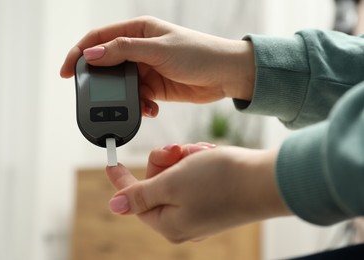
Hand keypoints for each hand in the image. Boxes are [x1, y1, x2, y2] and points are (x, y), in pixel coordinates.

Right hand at [60, 16, 254, 116]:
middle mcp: (140, 48)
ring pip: (123, 85)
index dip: (80, 53)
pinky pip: (138, 97)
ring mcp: (147, 68)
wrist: (226, 75)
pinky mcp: (155, 86)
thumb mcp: (159, 49)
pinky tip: (151, 109)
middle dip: (102, 81)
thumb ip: (124, 52)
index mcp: (138, 31)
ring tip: (139, 104)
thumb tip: (91, 55)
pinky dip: (141, 105)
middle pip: (108, 64)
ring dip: (125, 98)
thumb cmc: (198, 54)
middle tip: (97, 97)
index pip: (100, 39)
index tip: (67, 71)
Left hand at [106, 144, 290, 242]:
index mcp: (168, 223)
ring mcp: (200, 211)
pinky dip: (198, 162)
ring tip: (200, 154)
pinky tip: (210, 157)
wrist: (266, 180)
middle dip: (165, 161)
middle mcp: (183, 221)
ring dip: (184, 158)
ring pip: (176, 175)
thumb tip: (115, 206)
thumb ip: (140, 195)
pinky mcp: (214, 199)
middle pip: (157, 182)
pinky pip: (194, 176)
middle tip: (177, 150)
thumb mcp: (170, 184)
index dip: (121, 178)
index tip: (110, 162)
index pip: (134, 198)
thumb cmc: (219, 181)